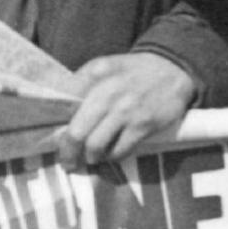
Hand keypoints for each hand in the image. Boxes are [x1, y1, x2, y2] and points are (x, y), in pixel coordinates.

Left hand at [55, 52, 198, 167]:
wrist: (173, 70)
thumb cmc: (133, 72)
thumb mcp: (105, 66)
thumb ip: (82, 83)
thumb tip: (62, 113)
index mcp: (94, 74)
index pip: (64, 104)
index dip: (56, 123)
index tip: (55, 135)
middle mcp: (108, 92)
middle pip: (76, 132)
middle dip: (68, 152)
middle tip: (67, 162)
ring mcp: (126, 110)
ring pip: (96, 146)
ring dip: (90, 157)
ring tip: (91, 158)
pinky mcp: (143, 125)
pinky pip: (119, 151)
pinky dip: (112, 156)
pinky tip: (112, 153)